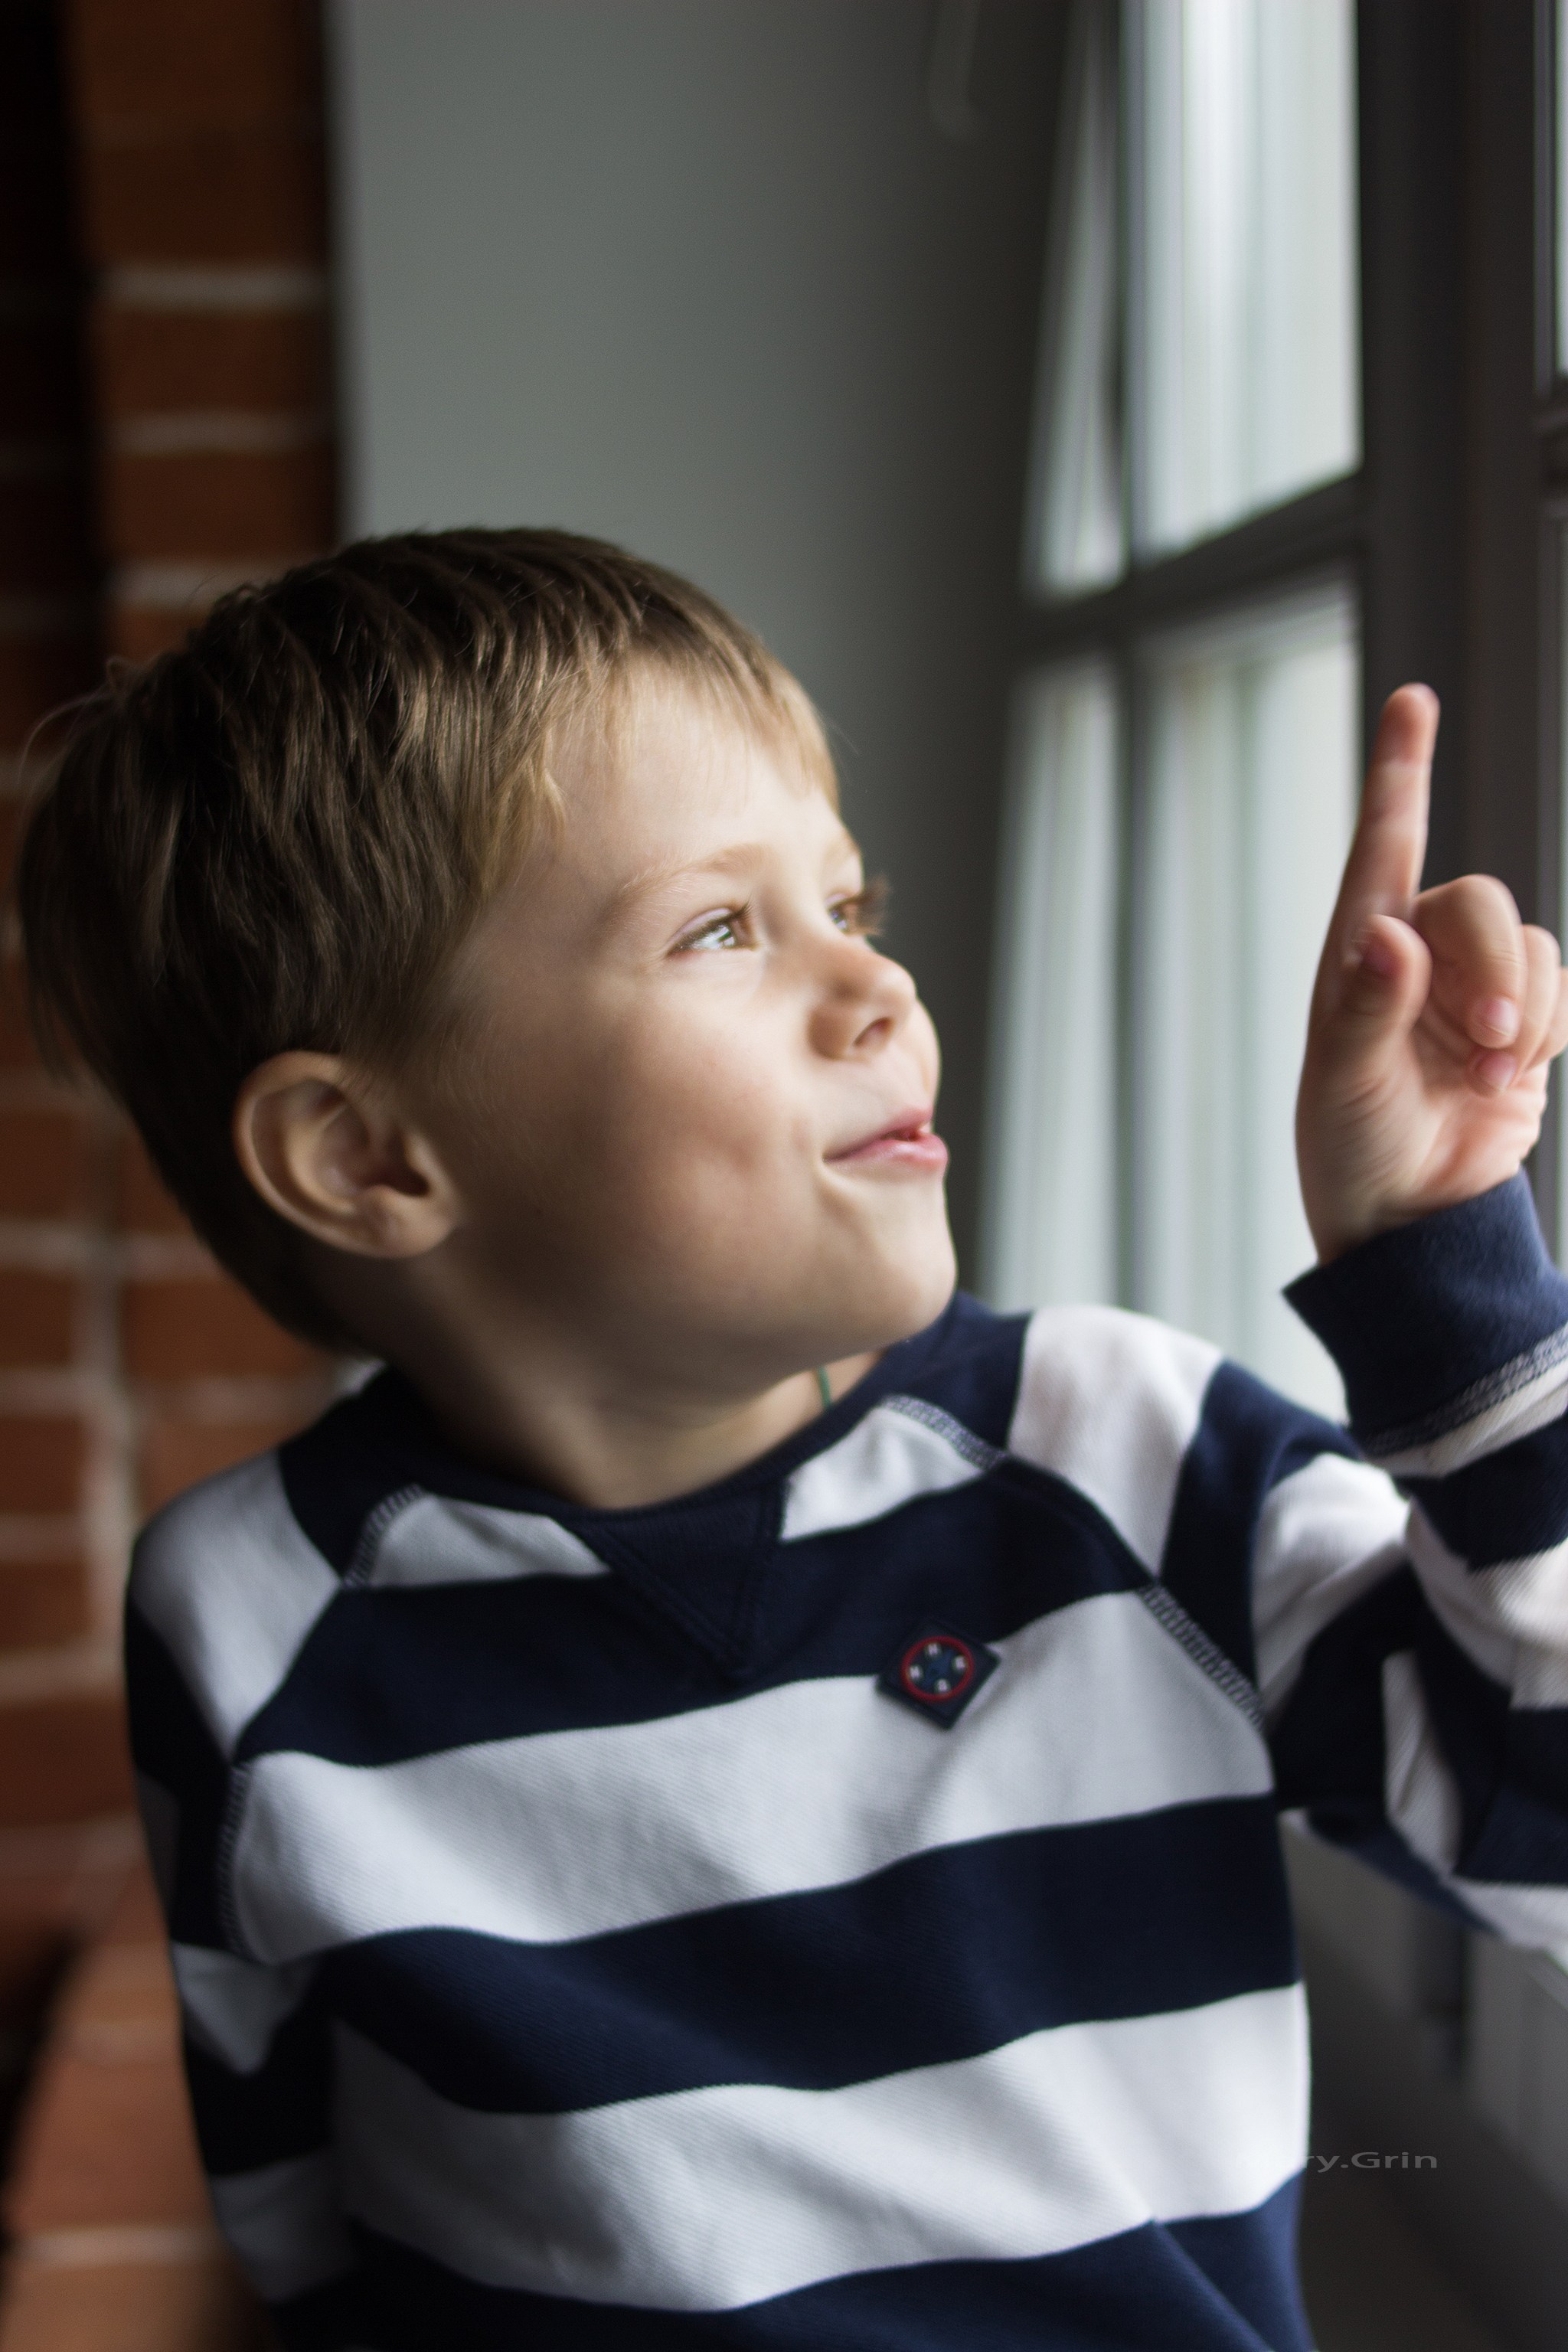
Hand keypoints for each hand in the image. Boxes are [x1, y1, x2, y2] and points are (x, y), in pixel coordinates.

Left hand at [1296, 685, 1567, 1261]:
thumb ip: (1370, 1011)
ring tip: (1486, 1080)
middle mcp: (1416, 955)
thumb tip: (1387, 935)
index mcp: (1358, 955)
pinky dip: (1548, 1029)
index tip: (1412, 699)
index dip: (1401, 770)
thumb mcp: (1349, 1087)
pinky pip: (1560, 986)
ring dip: (1521, 1013)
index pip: (1382, 845)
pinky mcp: (1524, 1023)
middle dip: (1492, 972)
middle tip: (1483, 1048)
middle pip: (1478, 902)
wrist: (1412, 1220)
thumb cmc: (1354, 1152)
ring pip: (1528, 945)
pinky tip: (1510, 1079)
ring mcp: (1473, 987)